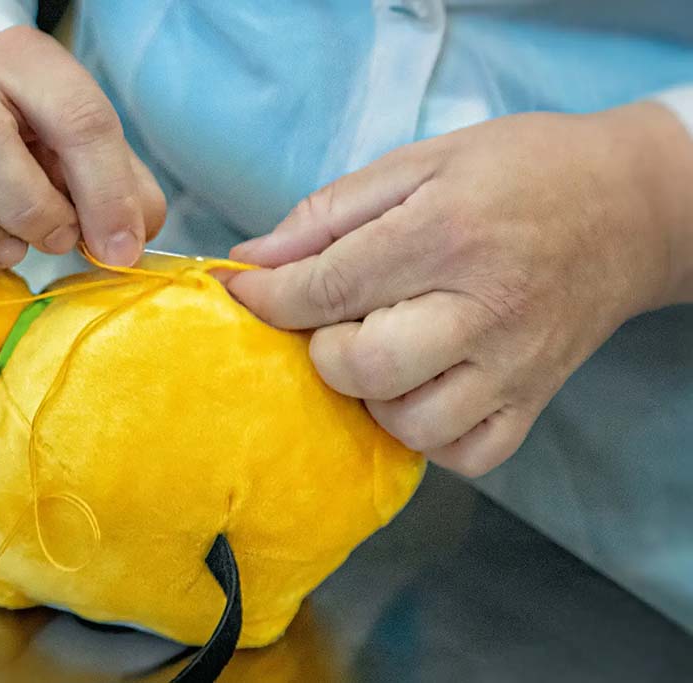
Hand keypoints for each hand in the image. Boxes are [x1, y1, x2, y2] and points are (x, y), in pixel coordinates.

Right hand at [0, 26, 165, 299]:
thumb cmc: (39, 143)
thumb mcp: (93, 153)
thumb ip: (124, 194)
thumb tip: (122, 248)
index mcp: (25, 63)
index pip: (74, 117)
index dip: (105, 192)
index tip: (119, 248)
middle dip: (27, 208)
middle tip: (57, 241)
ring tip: (8, 256)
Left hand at [228, 103, 692, 475]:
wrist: (631, 206)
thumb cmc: (519, 173)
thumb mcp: (421, 163)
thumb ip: (330, 212)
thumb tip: (251, 260)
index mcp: (448, 234)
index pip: (329, 288)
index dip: (268, 297)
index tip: (243, 293)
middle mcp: (484, 309)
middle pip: (364, 366)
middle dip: (323, 350)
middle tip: (334, 323)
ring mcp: (514, 365)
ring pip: (409, 423)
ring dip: (371, 397)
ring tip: (381, 354)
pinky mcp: (535, 401)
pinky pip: (465, 455)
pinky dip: (428, 434)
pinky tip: (422, 390)